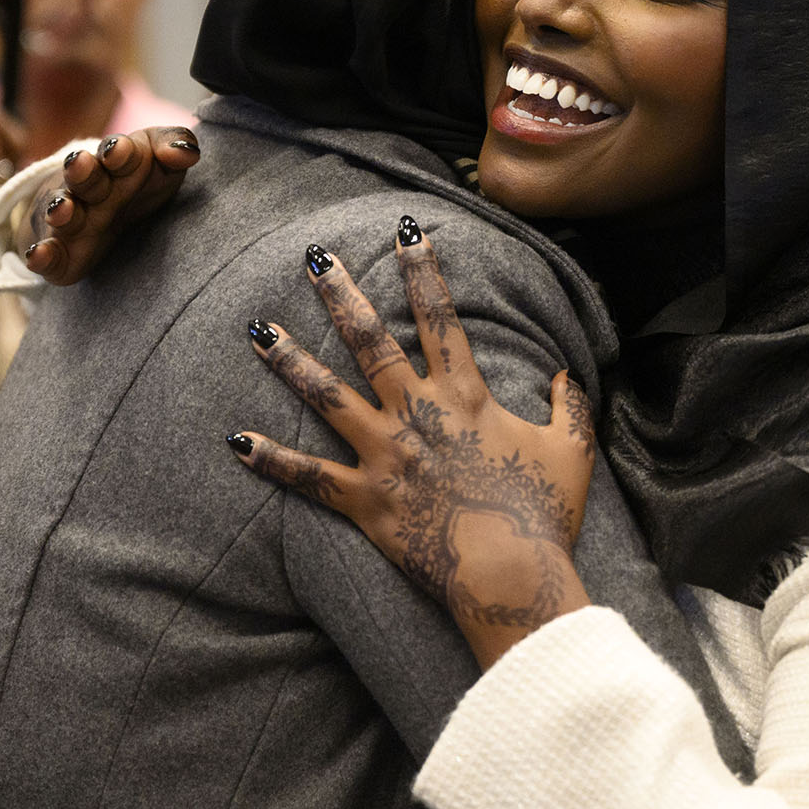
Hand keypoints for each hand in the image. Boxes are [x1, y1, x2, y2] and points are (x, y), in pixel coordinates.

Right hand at [16, 127, 201, 282]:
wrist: (104, 211)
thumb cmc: (135, 180)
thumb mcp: (160, 160)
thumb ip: (174, 146)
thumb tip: (188, 152)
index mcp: (115, 162)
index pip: (117, 152)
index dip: (119, 151)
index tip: (121, 150)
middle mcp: (88, 188)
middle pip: (84, 177)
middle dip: (82, 171)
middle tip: (81, 164)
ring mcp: (70, 219)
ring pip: (60, 212)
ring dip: (60, 209)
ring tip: (62, 210)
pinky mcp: (60, 254)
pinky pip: (47, 255)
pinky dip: (40, 255)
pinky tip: (37, 255)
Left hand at [231, 219, 596, 668]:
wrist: (512, 577)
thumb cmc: (544, 514)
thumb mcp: (572, 452)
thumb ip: (570, 406)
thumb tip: (564, 375)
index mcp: (465, 397)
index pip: (439, 318)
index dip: (422, 272)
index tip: (406, 231)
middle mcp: (418, 414)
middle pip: (371, 342)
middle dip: (341, 296)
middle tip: (315, 259)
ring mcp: (386, 456)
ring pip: (328, 396)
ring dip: (291, 361)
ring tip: (258, 330)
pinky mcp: (365, 501)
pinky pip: (310, 477)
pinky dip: (272, 460)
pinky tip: (236, 441)